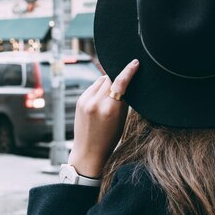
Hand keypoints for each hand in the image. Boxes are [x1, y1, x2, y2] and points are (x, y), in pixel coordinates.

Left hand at [68, 59, 139, 177]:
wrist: (88, 152)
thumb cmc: (109, 139)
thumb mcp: (121, 120)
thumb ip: (123, 100)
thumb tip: (125, 82)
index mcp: (110, 109)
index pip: (120, 82)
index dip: (129, 70)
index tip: (135, 63)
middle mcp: (95, 103)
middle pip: (110, 78)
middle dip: (118, 76)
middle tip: (126, 78)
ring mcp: (85, 101)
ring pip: (101, 80)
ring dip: (108, 82)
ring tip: (112, 93)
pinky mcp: (79, 101)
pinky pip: (93, 87)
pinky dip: (100, 88)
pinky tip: (103, 98)